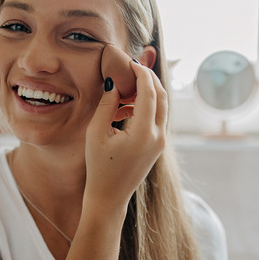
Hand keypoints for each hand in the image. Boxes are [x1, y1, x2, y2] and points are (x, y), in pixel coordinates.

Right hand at [84, 48, 167, 217]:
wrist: (109, 197)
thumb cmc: (99, 167)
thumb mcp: (96, 134)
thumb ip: (107, 105)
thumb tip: (115, 83)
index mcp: (143, 133)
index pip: (149, 93)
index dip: (141, 74)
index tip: (131, 62)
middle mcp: (157, 136)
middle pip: (162, 96)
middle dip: (149, 79)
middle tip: (133, 68)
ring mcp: (160, 142)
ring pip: (161, 107)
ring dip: (147, 93)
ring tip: (124, 89)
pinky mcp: (158, 145)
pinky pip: (157, 118)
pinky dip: (146, 106)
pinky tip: (124, 108)